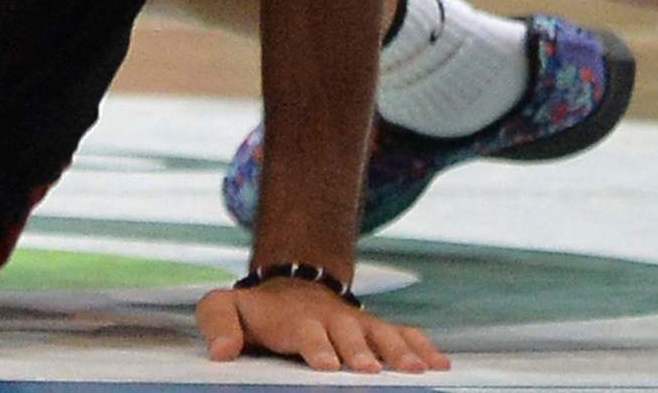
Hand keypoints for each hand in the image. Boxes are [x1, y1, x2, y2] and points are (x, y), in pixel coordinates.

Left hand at [195, 279, 449, 374]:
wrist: (289, 286)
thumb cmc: (255, 312)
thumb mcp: (224, 308)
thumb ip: (216, 323)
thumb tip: (220, 351)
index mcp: (294, 319)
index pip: (306, 332)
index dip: (316, 346)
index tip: (326, 364)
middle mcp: (331, 319)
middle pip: (349, 334)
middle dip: (360, 351)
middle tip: (372, 371)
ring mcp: (357, 322)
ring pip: (382, 333)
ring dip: (399, 351)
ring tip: (418, 371)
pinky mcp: (375, 327)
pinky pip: (403, 332)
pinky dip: (422, 345)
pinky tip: (440, 365)